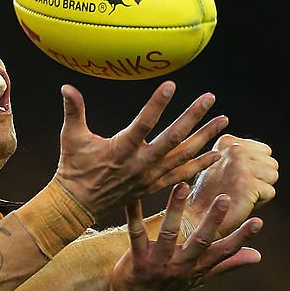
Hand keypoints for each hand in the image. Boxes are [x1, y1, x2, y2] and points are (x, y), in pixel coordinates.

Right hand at [55, 82, 227, 218]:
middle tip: (209, 98)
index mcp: (120, 150)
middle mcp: (140, 164)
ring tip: (223, 120)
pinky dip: (200, 164)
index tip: (171, 86)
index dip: (157, 104)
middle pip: (173, 139)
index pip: (143, 124)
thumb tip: (66, 86)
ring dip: (205, 138)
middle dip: (193, 117)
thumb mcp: (71, 137)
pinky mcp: (153, 185)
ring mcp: (149, 176)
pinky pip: (182, 175)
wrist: (77, 205)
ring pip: (183, 156)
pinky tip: (216, 153)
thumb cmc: (73, 168)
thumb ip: (73, 110)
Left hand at [110, 182, 262, 290]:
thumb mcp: (201, 276)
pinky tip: (133, 197)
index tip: (258, 221)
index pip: (224, 252)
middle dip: (213, 221)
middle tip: (224, 198)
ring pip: (169, 233)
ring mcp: (158, 262)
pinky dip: (133, 214)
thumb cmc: (172, 284)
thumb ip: (228, 263)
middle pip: (200, 242)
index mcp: (198, 267)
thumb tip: (258, 256)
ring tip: (182, 186)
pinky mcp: (137, 258)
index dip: (241, 238)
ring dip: (175, 208)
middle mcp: (181, 265)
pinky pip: (136, 233)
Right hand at [187, 134, 278, 235]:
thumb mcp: (222, 165)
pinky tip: (240, 202)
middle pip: (272, 163)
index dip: (254, 168)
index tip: (234, 177)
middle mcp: (233, 149)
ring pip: (273, 176)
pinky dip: (259, 201)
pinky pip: (270, 192)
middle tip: (236, 188)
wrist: (197, 218)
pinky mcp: (247, 184)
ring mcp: (239, 165)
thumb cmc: (212, 195)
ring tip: (238, 194)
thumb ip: (240, 154)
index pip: (265, 151)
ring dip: (260, 189)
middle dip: (259, 178)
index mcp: (227, 141)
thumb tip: (267, 152)